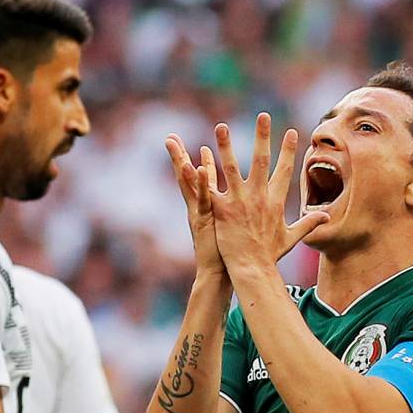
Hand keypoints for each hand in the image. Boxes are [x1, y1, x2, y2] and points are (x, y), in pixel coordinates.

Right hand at [165, 134, 224, 277]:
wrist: (219, 275)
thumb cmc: (229, 254)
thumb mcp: (230, 231)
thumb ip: (234, 217)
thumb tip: (244, 211)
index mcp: (207, 208)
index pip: (200, 180)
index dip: (196, 161)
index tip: (192, 143)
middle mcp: (199, 207)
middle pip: (186, 177)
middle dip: (177, 156)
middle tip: (168, 137)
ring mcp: (200, 213)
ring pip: (188, 183)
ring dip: (181, 162)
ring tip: (173, 145)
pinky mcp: (205, 220)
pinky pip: (203, 198)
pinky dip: (201, 182)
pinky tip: (198, 166)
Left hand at [207, 113, 328, 272]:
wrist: (253, 270)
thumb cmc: (270, 256)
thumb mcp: (291, 238)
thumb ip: (308, 224)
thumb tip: (327, 218)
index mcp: (275, 202)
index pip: (285, 170)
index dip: (289, 151)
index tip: (293, 132)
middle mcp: (259, 197)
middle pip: (261, 160)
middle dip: (263, 136)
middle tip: (263, 115)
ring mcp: (240, 202)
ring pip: (231, 168)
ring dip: (226, 146)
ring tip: (221, 126)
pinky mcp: (222, 210)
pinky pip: (211, 188)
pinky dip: (203, 175)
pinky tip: (195, 159)